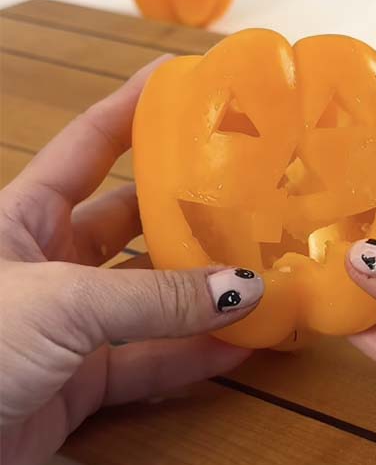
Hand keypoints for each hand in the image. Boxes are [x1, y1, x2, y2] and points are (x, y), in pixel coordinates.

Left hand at [0, 59, 263, 464]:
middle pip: (131, 221)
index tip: (188, 81)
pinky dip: (190, 357)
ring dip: (201, 294)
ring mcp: (65, 324)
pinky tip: (238, 346)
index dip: (136, 109)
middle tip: (251, 193)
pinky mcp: (76, 383)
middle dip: (187, 209)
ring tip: (263, 275)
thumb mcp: (60, 304)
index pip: (90, 144)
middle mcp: (47, 261)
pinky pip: (145, 361)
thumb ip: (153, 299)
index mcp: (23, 215)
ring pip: (147, 298)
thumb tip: (243, 289)